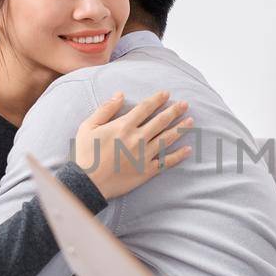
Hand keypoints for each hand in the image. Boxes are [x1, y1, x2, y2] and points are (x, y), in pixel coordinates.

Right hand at [73, 89, 192, 200]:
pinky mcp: (147, 171)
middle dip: (174, 111)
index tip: (167, 94)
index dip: (157, 99)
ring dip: (180, 129)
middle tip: (185, 104)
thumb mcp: (88, 126)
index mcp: (124, 126)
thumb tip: (120, 94)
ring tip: (190, 121)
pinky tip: (188, 149)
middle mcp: (137, 138)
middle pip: (161, 121)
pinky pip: (166, 162)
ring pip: (167, 139)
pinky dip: (178, 155)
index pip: (145, 108)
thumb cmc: (85, 154)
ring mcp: (144, 155)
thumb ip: (105, 109)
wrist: (87, 182)